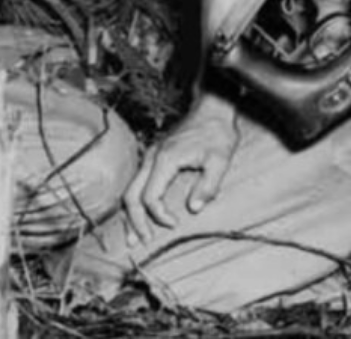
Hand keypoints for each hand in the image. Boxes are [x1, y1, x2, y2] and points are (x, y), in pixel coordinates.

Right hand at [120, 104, 239, 243]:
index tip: (175, 224)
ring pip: (130, 188)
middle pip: (131, 195)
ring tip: (133, 235)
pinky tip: (140, 214)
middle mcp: (152, 157)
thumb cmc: (217, 133)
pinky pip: (138, 182)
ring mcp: (150, 156)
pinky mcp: (154, 156)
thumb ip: (208, 186)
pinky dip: (136, 201)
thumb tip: (193, 209)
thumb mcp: (220, 160)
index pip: (149, 196)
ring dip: (132, 213)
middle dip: (134, 221)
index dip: (159, 215)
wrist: (211, 109)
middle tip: (142, 242)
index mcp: (165, 160)